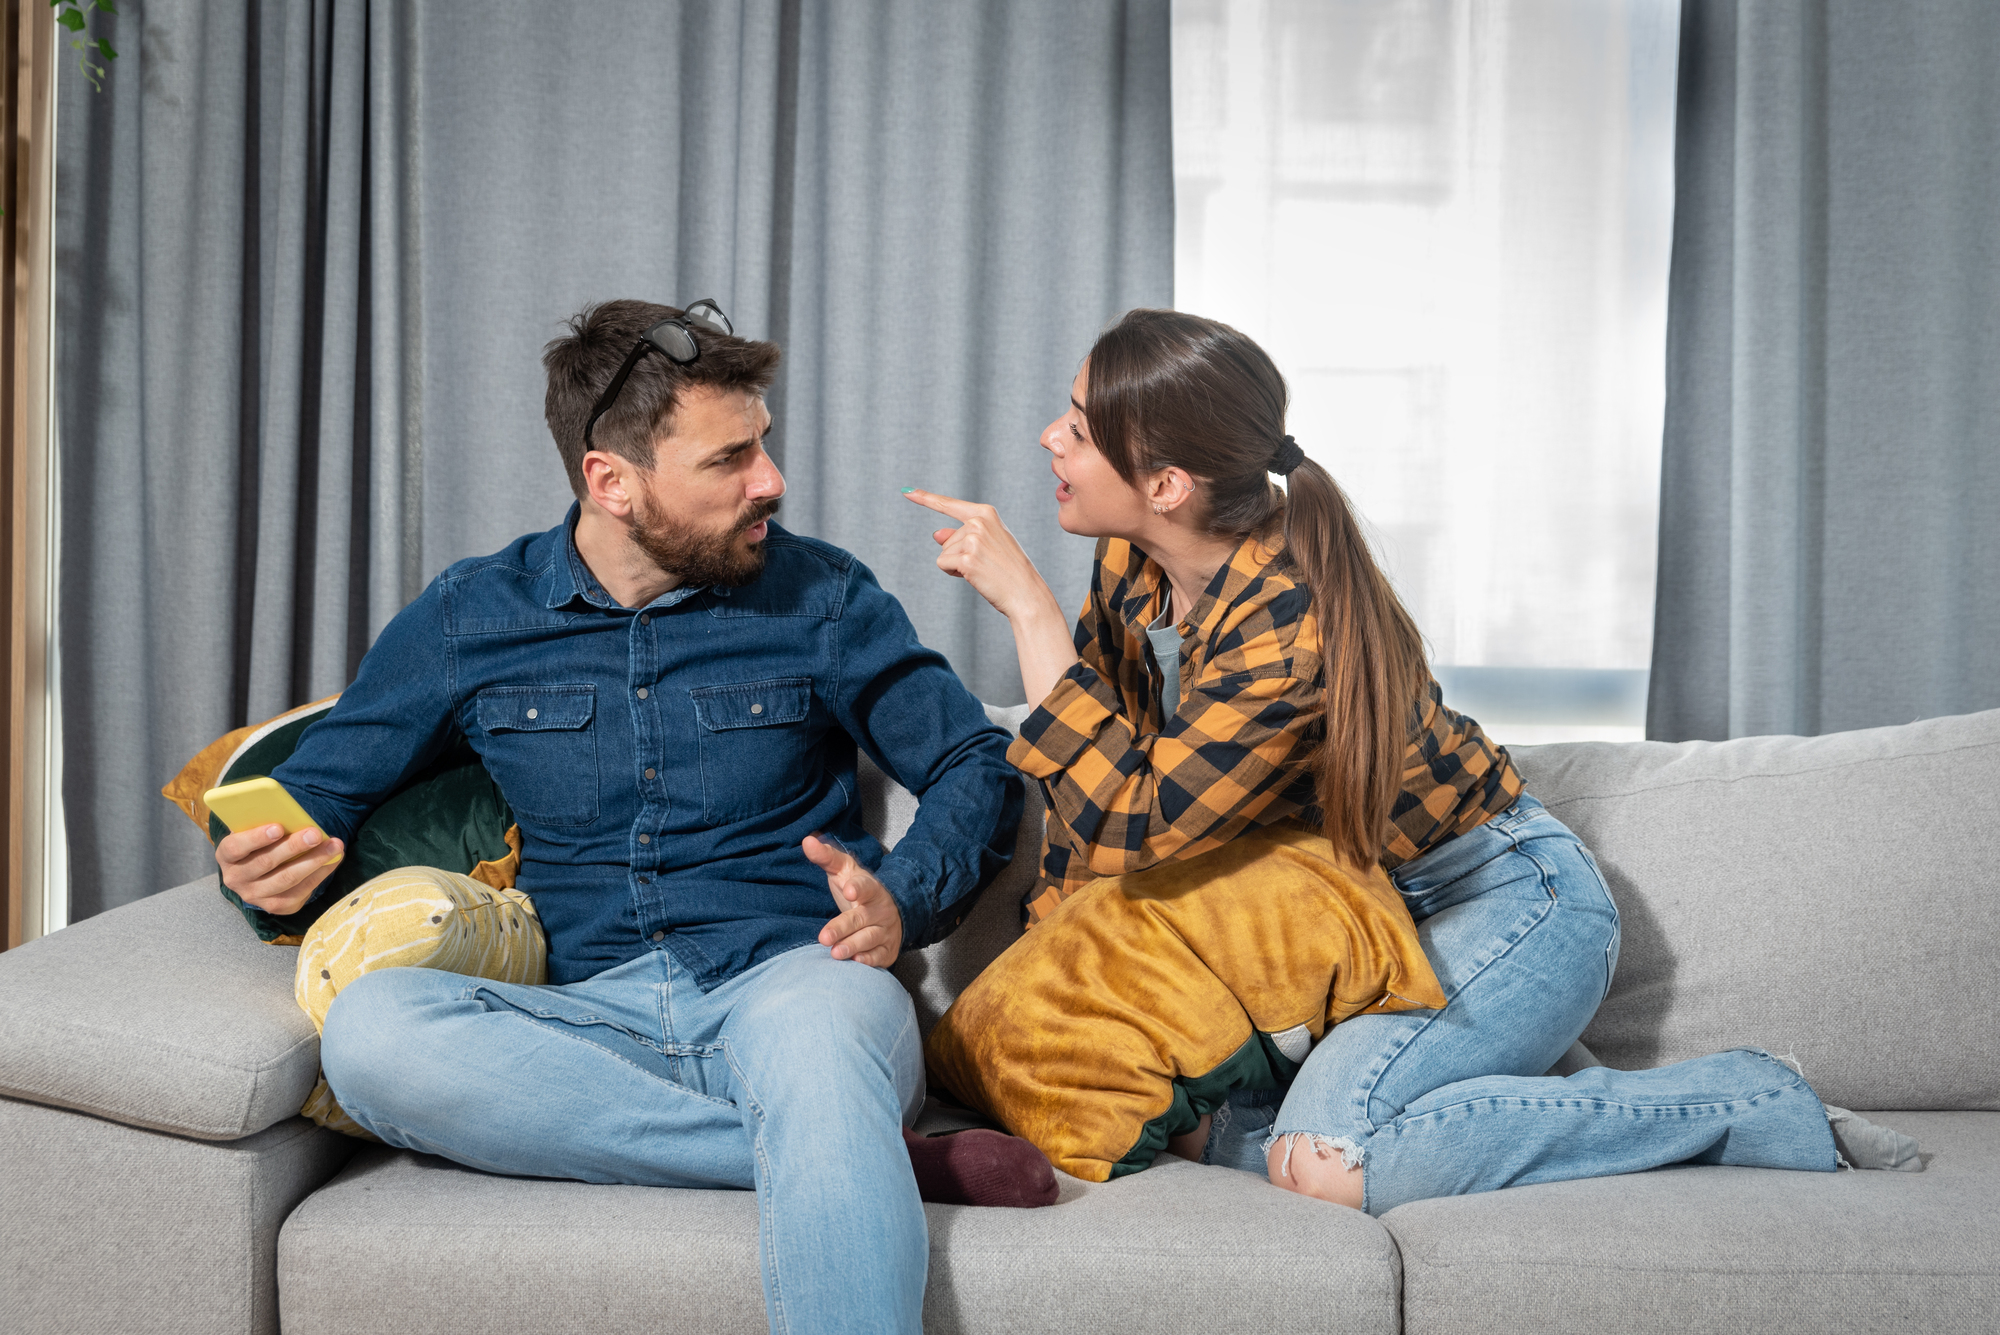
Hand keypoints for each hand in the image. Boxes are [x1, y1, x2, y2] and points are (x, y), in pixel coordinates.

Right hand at [216, 823, 344, 916]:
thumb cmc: (261, 841)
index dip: (256, 838)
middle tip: (315, 834)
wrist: (260, 870)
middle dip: (294, 847)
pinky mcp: (275, 906)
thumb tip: (292, 814)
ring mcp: (255, 896)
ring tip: (334, 846)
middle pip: (266, 863)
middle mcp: (236, 879)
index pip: (236, 847)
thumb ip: (266, 822)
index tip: (278, 827)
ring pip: (286, 879)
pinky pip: (300, 892)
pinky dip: (319, 874)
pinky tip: (333, 861)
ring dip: (313, 861)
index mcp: (227, 856)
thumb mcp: (256, 829)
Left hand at [806, 833, 902, 967]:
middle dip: (843, 928)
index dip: (858, 888)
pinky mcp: (887, 950)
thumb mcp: (844, 871)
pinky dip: (869, 960)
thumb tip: (807, 841)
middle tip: (824, 937)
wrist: (891, 912)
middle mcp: (880, 910)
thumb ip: (826, 857)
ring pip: (869, 939)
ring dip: (853, 946)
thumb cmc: (858, 890)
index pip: (865, 886)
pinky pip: (879, 957)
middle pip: (861, 919)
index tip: (849, 890)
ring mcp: (886, 931)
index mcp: (871, 888)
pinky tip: (856, 961)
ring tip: (836, 953)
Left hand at [902, 488, 1056, 621]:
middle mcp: (978, 522)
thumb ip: (961, 536)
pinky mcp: (966, 558)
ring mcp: (972, 539)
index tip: (906, 491)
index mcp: (986, 513)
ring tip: (983, 570)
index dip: (924, 498)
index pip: (948, 505)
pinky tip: (974, 576)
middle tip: (985, 564)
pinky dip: (953, 573)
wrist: (1026, 592)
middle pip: (946, 539)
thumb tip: (936, 534)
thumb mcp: (987, 545)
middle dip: (958, 555)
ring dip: (957, 565)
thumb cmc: (1008, 569)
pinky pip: (943, 564)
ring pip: (944, 552)